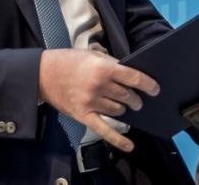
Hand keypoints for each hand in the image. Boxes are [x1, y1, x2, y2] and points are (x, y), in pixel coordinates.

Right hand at [37, 48, 157, 152]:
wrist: (43, 73)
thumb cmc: (68, 61)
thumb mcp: (92, 55)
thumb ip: (111, 64)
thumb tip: (129, 75)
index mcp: (104, 68)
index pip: (133, 78)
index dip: (148, 84)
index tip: (155, 89)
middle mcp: (99, 85)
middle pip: (127, 96)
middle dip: (136, 99)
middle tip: (138, 100)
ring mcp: (91, 102)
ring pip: (118, 110)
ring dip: (124, 109)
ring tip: (123, 106)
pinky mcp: (83, 115)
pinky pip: (104, 129)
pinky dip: (118, 139)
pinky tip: (129, 145)